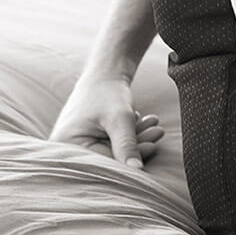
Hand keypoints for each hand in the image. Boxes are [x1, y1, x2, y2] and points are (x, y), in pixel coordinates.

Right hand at [49, 73, 163, 168]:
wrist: (104, 74)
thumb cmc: (107, 92)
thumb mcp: (120, 118)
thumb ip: (127, 144)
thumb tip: (137, 170)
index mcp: (66, 146)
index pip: (102, 162)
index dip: (128, 158)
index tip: (152, 147)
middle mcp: (68, 149)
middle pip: (109, 157)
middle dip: (137, 145)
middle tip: (159, 132)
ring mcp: (79, 145)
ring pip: (114, 150)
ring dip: (138, 138)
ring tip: (155, 124)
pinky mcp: (91, 140)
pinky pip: (114, 143)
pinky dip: (131, 134)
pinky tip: (145, 121)